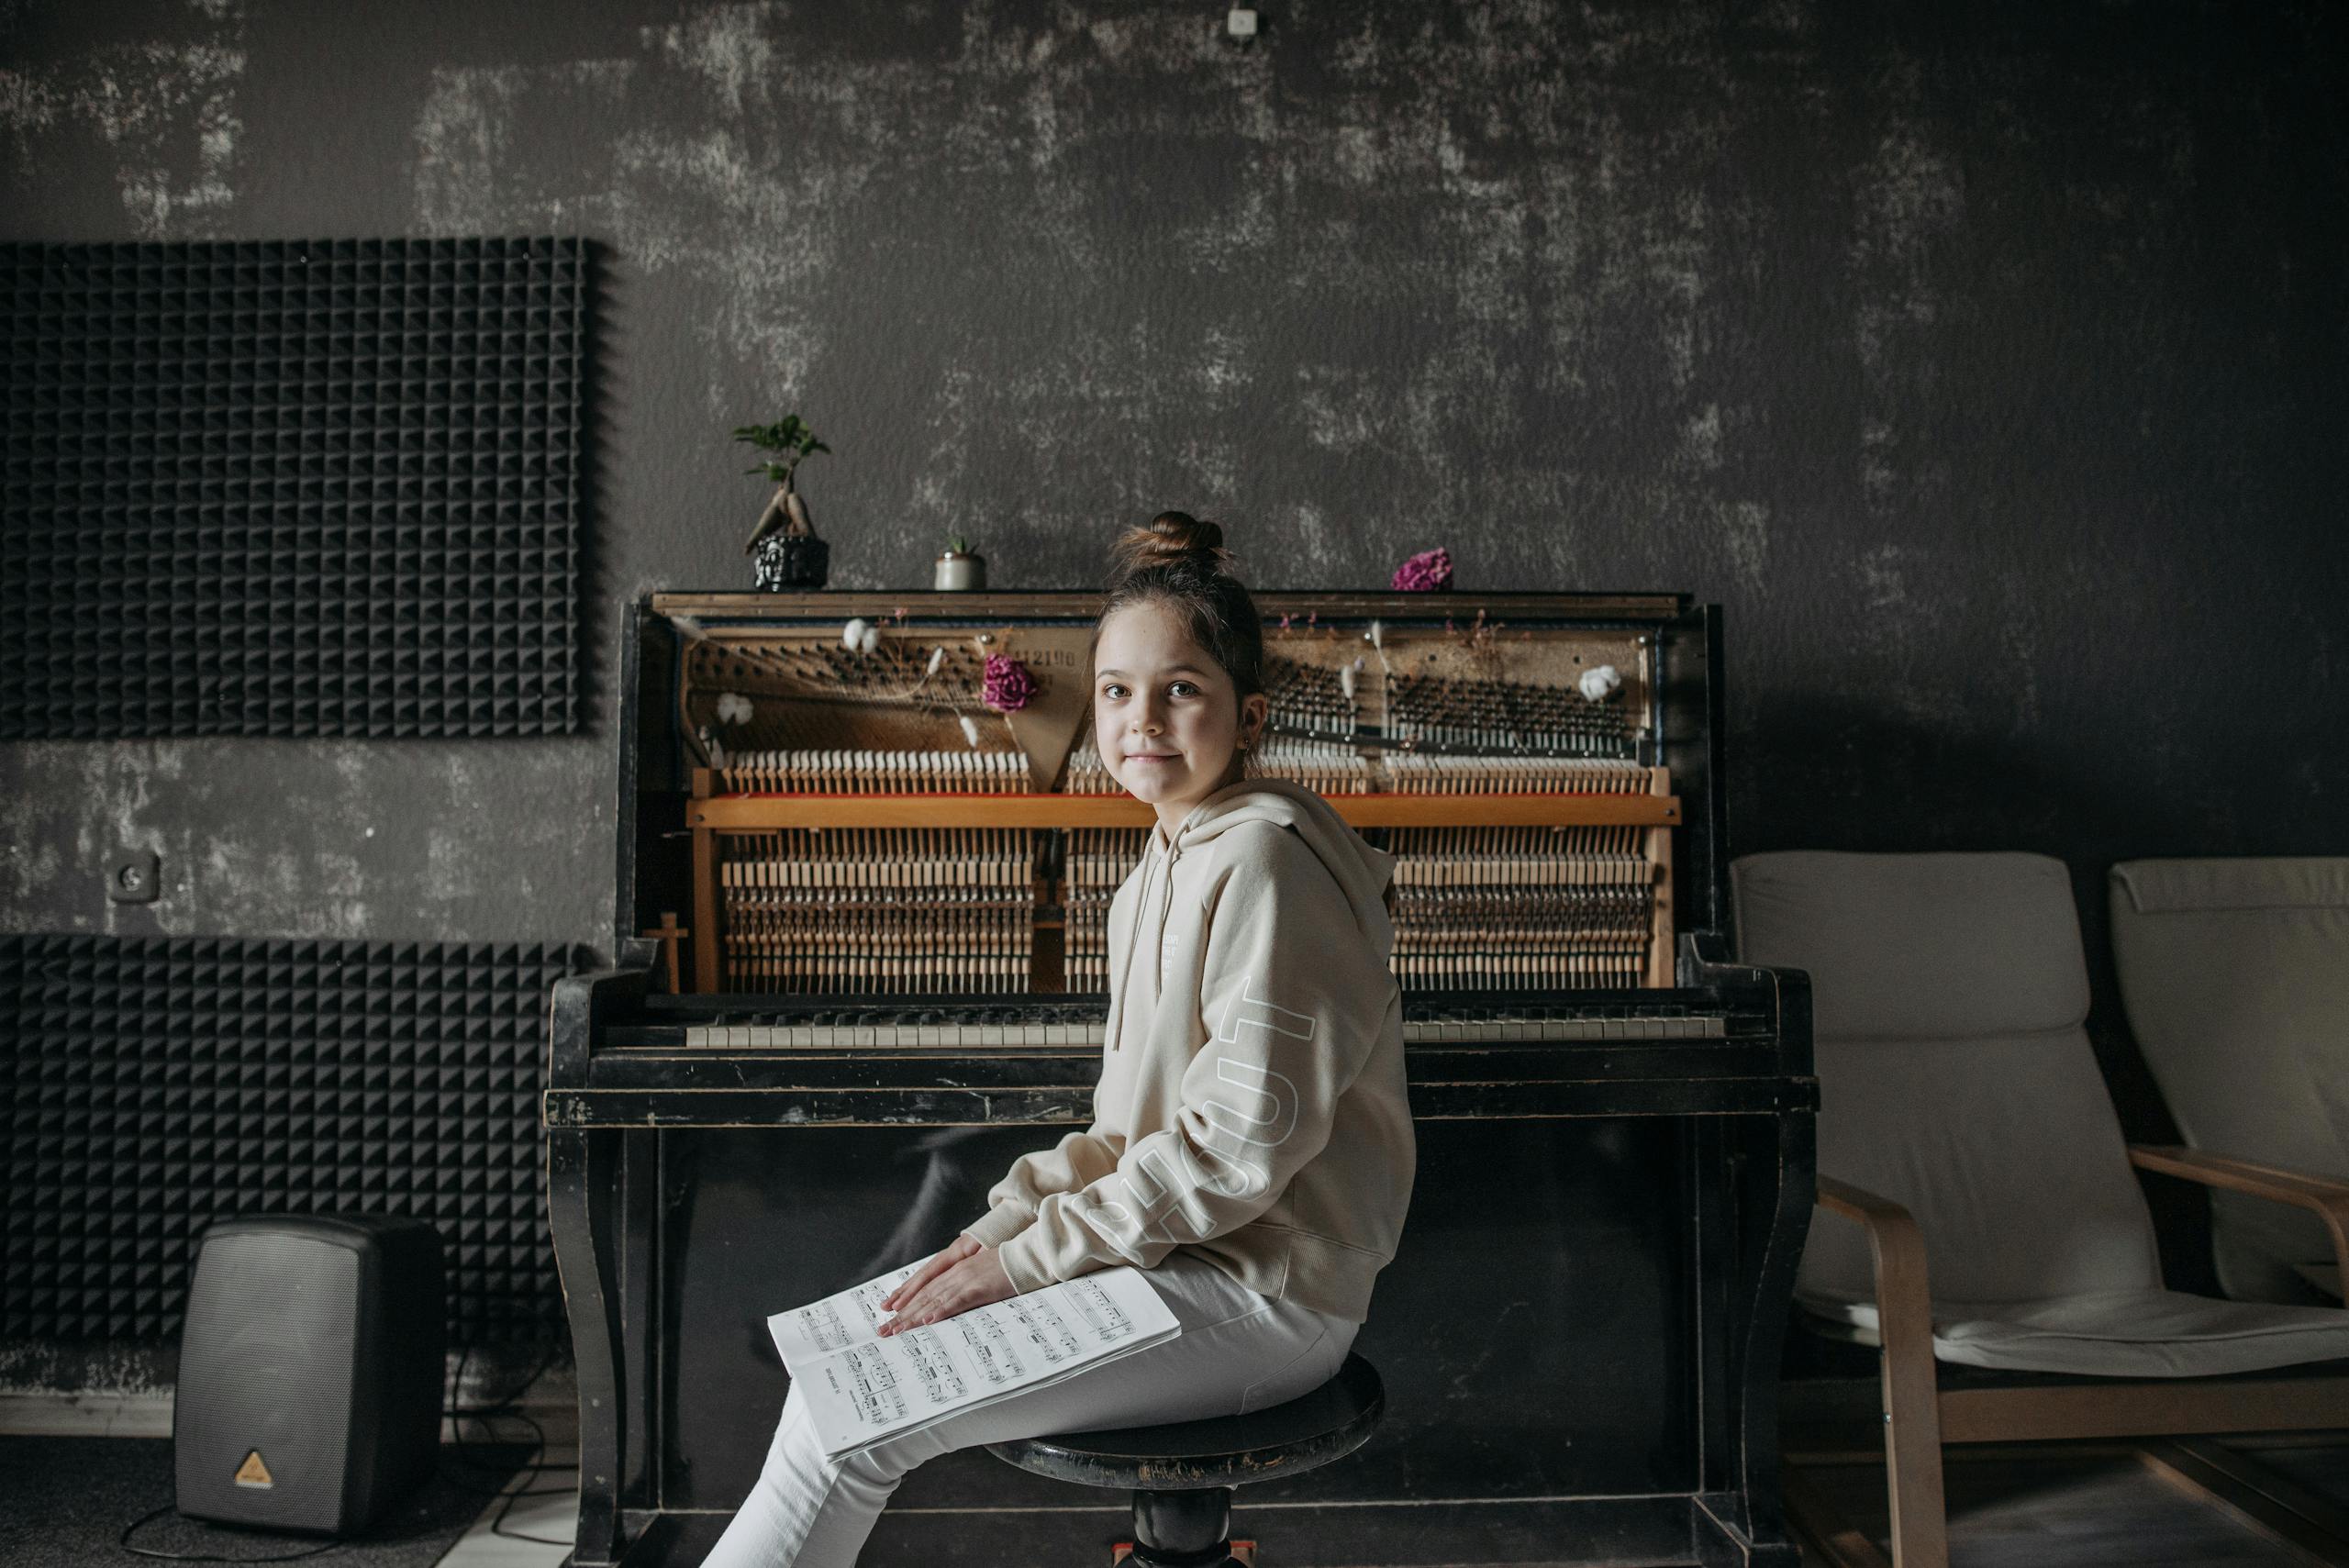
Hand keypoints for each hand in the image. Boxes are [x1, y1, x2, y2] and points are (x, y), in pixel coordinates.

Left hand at [877, 1235, 1014, 1334]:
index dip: (906, 1303)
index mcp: (956, 1270)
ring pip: (933, 1301)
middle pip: (923, 1296)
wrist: (1027, 1255)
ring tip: (897, 1331)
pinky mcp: (979, 1287)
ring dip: (913, 1318)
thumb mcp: (983, 1276)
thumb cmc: (1008, 1267)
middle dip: (902, 1315)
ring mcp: (966, 1279)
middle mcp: (956, 1274)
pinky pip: (956, 1302)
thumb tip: (954, 1304)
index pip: (925, 1289)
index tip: (890, 1316)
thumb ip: (967, 1288)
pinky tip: (928, 1321)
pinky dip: (941, 1311)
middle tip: (884, 1331)